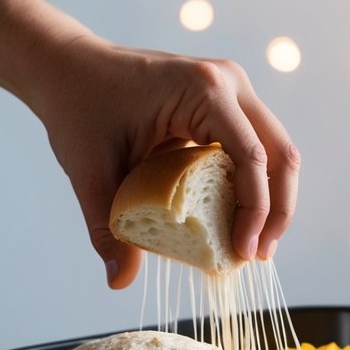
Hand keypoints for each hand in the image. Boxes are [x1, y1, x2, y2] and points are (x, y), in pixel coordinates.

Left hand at [31, 35, 300, 287]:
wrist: (69, 68)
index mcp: (203, 90)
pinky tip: (238, 222)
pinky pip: (255, 147)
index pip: (251, 155)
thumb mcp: (89, 170)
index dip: (255, 210)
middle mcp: (227, 83)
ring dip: (271, 200)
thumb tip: (119, 280)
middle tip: (257, 257)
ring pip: (276, 151)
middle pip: (280, 153)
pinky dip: (254, 186)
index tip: (240, 253)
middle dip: (276, 211)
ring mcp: (230, 91)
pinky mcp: (225, 104)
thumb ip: (106, 226)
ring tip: (253, 247)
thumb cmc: (78, 108)